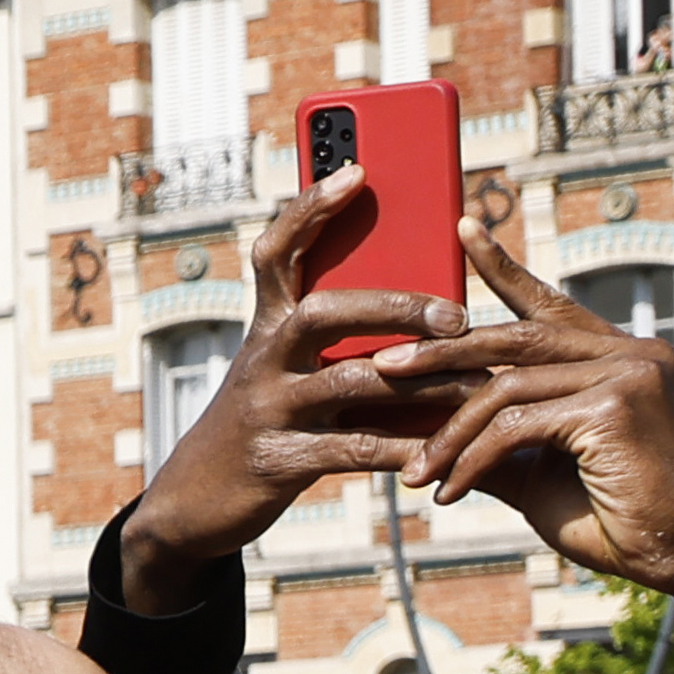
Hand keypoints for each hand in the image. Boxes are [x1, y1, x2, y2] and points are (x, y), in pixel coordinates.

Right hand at [104, 180, 460, 620]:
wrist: (194, 502)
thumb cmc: (265, 424)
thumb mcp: (285, 372)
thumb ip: (338, 340)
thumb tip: (430, 308)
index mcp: (266, 328)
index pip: (277, 253)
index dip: (310, 209)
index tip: (356, 171)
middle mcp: (262, 360)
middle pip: (323, 311)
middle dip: (396, 305)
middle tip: (455, 314)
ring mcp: (267, 410)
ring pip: (352, 382)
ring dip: (425, 383)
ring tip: (479, 385)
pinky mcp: (279, 461)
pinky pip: (353, 448)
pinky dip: (404, 449)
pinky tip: (442, 452)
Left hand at [398, 229, 673, 619]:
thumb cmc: (611, 514)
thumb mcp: (538, 465)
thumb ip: (494, 432)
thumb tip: (421, 424)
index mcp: (618, 355)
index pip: (548, 305)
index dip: (503, 267)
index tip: (463, 228)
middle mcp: (630, 352)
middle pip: (514, 339)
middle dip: (441, 355)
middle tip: (381, 368)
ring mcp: (629, 372)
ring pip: (506, 387)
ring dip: (449, 434)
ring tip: (415, 473)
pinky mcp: (615, 406)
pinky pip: (516, 426)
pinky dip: (472, 459)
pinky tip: (449, 492)